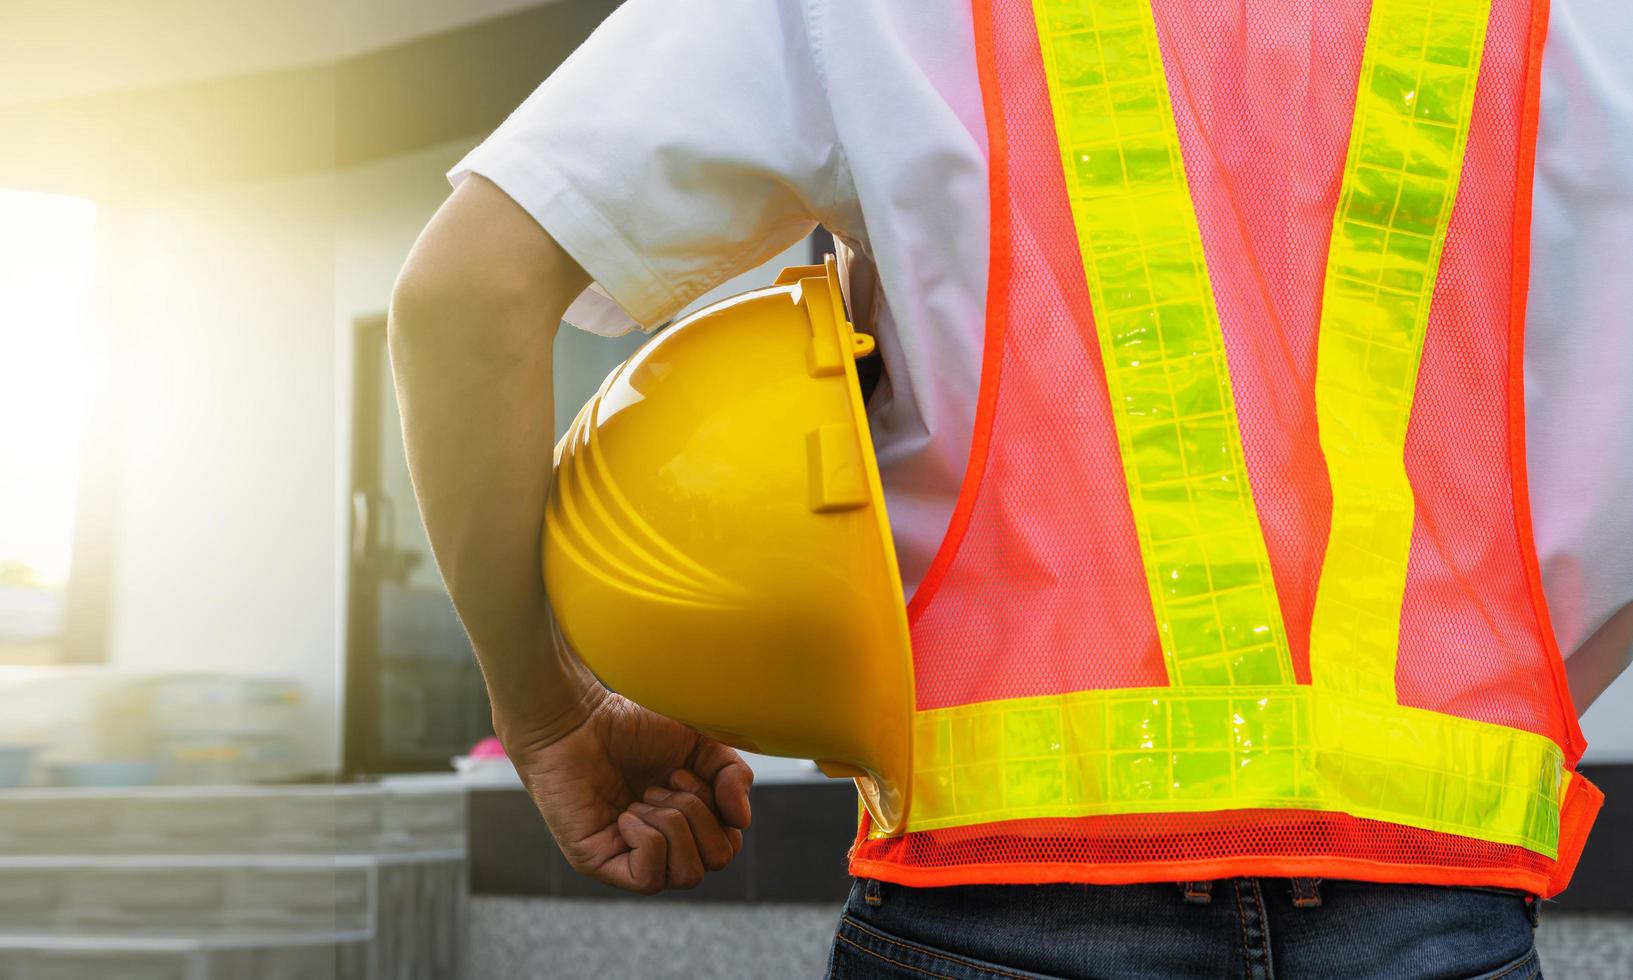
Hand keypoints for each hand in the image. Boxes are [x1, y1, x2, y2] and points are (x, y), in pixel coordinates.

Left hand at [501, 689, 753, 893]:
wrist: (577, 718)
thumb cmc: (632, 725)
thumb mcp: (701, 743)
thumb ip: (733, 775)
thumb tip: (742, 820)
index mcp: (685, 821)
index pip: (728, 843)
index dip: (718, 808)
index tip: (681, 772)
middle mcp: (661, 845)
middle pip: (715, 860)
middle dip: (696, 814)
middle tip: (661, 784)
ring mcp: (631, 857)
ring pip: (687, 875)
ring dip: (672, 825)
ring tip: (642, 797)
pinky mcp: (601, 864)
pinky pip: (648, 879)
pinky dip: (647, 840)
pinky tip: (625, 813)